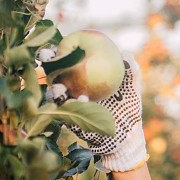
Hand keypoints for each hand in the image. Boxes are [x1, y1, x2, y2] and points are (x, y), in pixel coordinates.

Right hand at [40, 49, 147, 171]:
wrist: (127, 134)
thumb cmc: (128, 107)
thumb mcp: (132, 87)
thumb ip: (131, 70)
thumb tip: (126, 53)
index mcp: (82, 76)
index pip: (68, 60)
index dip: (59, 51)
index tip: (58, 45)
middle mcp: (71, 88)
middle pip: (54, 74)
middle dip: (47, 66)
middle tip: (49, 60)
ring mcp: (68, 106)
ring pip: (53, 95)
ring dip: (55, 90)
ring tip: (61, 89)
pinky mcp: (68, 122)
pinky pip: (64, 114)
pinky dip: (70, 107)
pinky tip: (80, 102)